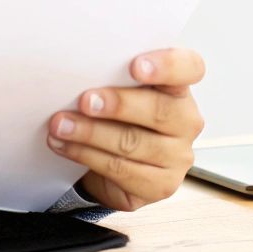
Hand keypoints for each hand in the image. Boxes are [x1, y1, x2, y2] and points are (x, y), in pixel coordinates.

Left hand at [45, 48, 205, 210]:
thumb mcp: (119, 91)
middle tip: (86, 101)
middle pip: (160, 110)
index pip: (190, 67)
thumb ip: (114, 76)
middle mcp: (185, 121)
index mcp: (179, 87)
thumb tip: (80, 68)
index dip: (168, 65)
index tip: (136, 66)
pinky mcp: (161, 186)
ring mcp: (178, 156)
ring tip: (62, 125)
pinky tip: (65, 146)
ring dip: (91, 133)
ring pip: (133, 143)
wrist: (112, 164)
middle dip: (118, 105)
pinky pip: (121, 170)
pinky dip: (87, 155)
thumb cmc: (118, 119)